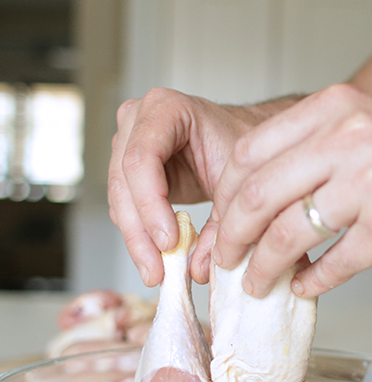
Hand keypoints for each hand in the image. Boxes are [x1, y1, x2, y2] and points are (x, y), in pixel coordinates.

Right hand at [108, 88, 283, 285]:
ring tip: (156, 272)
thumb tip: (197, 269)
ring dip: (136, 240)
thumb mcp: (238, 184)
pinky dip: (139, 236)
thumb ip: (221, 226)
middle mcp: (137, 119)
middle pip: (124, 181)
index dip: (150, 203)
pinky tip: (156, 259)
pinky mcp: (126, 170)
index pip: (142, 157)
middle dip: (140, 231)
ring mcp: (126, 142)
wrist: (240, 145)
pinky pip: (125, 208)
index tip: (168, 242)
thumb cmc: (242, 152)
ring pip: (119, 199)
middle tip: (157, 269)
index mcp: (166, 108)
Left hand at [212, 84, 371, 297]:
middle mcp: (349, 138)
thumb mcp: (365, 122)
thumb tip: (255, 193)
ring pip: (288, 234)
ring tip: (255, 282)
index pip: (251, 150)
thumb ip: (311, 145)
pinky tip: (303, 286)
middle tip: (224, 258)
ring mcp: (371, 183)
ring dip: (263, 267)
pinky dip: (309, 282)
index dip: (225, 192)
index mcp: (334, 108)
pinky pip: (332, 264)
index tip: (221, 217)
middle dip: (231, 235)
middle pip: (259, 193)